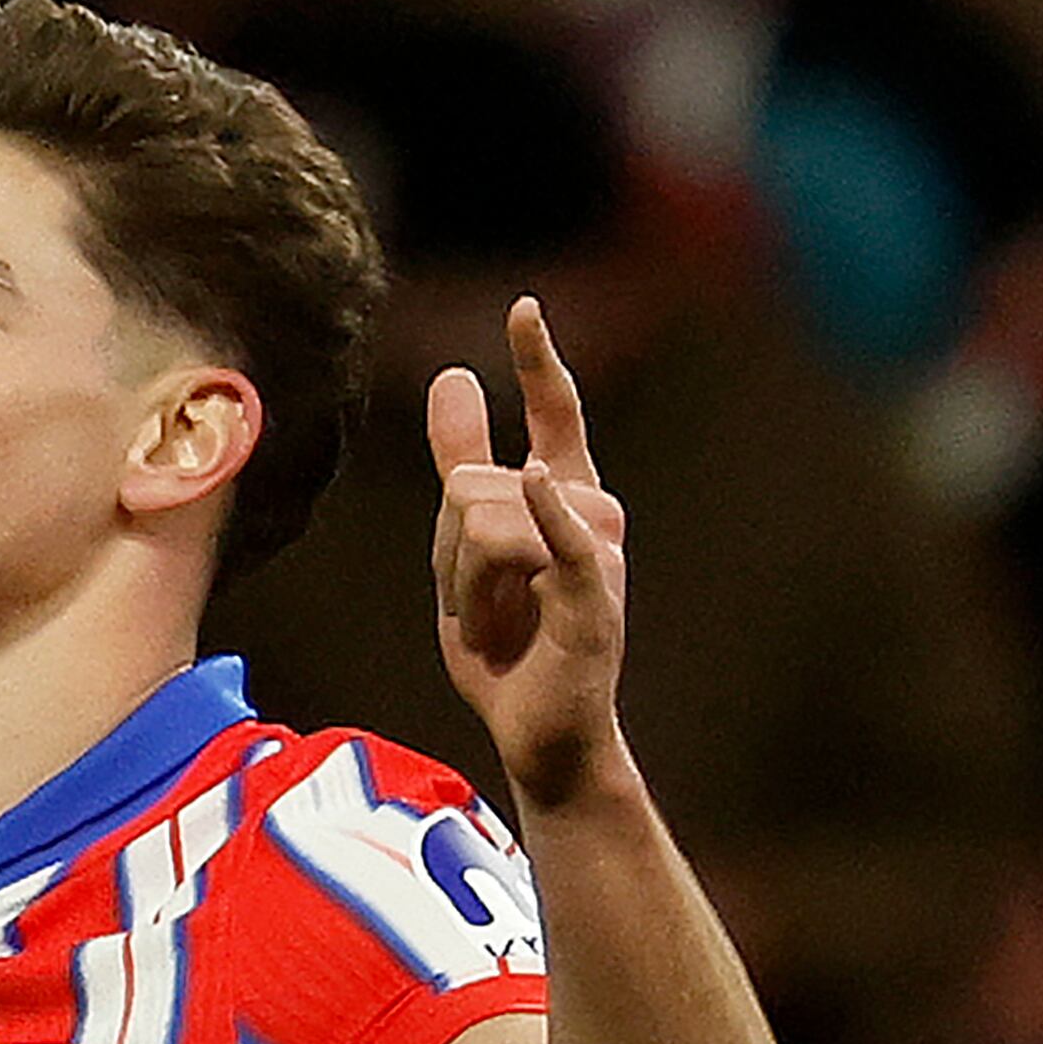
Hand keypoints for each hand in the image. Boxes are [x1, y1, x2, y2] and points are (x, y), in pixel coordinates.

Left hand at [428, 297, 630, 808]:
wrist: (539, 736)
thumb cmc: (508, 648)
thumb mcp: (463, 548)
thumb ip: (462, 464)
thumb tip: (452, 375)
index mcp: (562, 499)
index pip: (556, 413)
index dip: (539, 361)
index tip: (524, 308)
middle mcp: (591, 512)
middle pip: (471, 486)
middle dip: (445, 556)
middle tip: (479, 613)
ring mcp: (597, 553)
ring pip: (485, 522)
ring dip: (461, 590)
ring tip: (496, 631)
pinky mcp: (592, 598)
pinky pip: (564, 542)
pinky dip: (550, 514)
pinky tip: (540, 480)